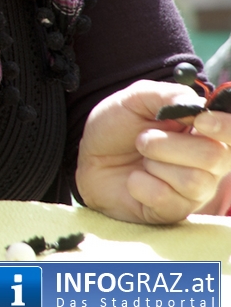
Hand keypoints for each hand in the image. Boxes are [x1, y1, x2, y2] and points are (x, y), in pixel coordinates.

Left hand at [77, 80, 230, 223]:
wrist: (89, 159)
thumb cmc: (116, 128)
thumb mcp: (134, 100)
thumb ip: (165, 96)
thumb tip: (198, 104)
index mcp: (204, 130)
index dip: (225, 127)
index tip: (200, 122)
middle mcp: (209, 162)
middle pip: (215, 156)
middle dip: (168, 144)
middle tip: (143, 139)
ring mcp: (194, 190)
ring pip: (193, 180)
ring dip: (153, 163)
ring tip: (140, 158)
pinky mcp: (174, 211)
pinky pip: (167, 199)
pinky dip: (140, 184)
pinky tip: (134, 180)